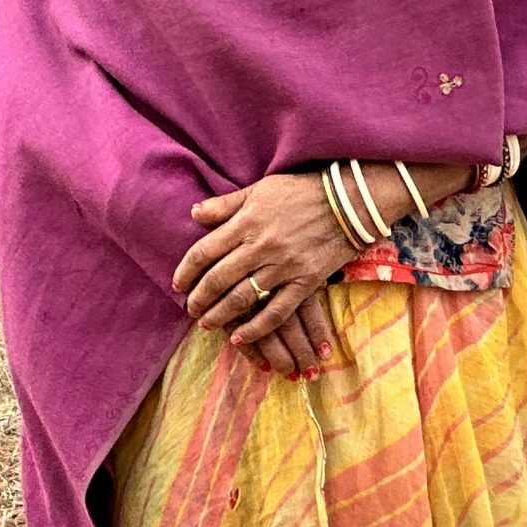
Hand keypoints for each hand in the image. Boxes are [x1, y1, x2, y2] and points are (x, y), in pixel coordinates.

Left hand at [172, 173, 350, 375]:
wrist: (349, 201)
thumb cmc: (301, 191)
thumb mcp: (260, 189)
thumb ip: (225, 204)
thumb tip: (193, 214)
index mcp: (247, 222)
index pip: (204, 251)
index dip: (186, 271)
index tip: (178, 285)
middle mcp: (261, 246)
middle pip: (218, 279)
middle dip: (199, 298)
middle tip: (191, 309)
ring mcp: (283, 266)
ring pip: (242, 298)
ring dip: (220, 315)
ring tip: (207, 323)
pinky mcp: (305, 282)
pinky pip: (276, 311)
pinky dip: (255, 328)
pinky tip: (239, 337)